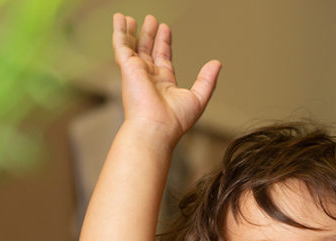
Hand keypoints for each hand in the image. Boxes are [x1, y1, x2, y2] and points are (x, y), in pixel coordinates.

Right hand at [113, 13, 220, 141]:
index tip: (166, 29)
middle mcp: (148, 77)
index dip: (164, 43)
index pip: (163, 58)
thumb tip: (217, 64)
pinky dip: (119, 31)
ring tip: (131, 18)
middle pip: (147, 51)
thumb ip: (207, 80)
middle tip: (152, 19)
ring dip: (132, 31)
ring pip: (132, 46)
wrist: (156, 128)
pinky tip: (120, 19)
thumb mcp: (198, 98)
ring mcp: (136, 72)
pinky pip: (121, 45)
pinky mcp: (127, 67)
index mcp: (164, 84)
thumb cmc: (174, 121)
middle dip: (149, 35)